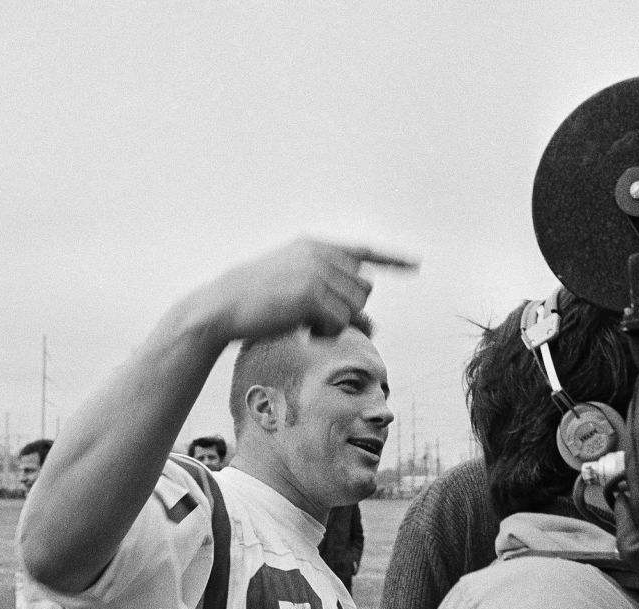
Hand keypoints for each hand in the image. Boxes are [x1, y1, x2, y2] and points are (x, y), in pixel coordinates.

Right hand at [202, 237, 416, 342]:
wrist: (221, 307)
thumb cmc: (255, 305)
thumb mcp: (295, 292)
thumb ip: (332, 298)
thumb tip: (373, 326)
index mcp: (314, 246)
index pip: (363, 250)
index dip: (393, 259)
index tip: (417, 264)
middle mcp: (320, 253)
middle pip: (364, 289)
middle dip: (349, 311)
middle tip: (319, 323)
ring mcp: (316, 271)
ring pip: (356, 307)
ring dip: (337, 324)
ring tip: (307, 325)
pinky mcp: (312, 293)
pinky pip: (340, 322)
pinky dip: (327, 332)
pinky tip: (305, 331)